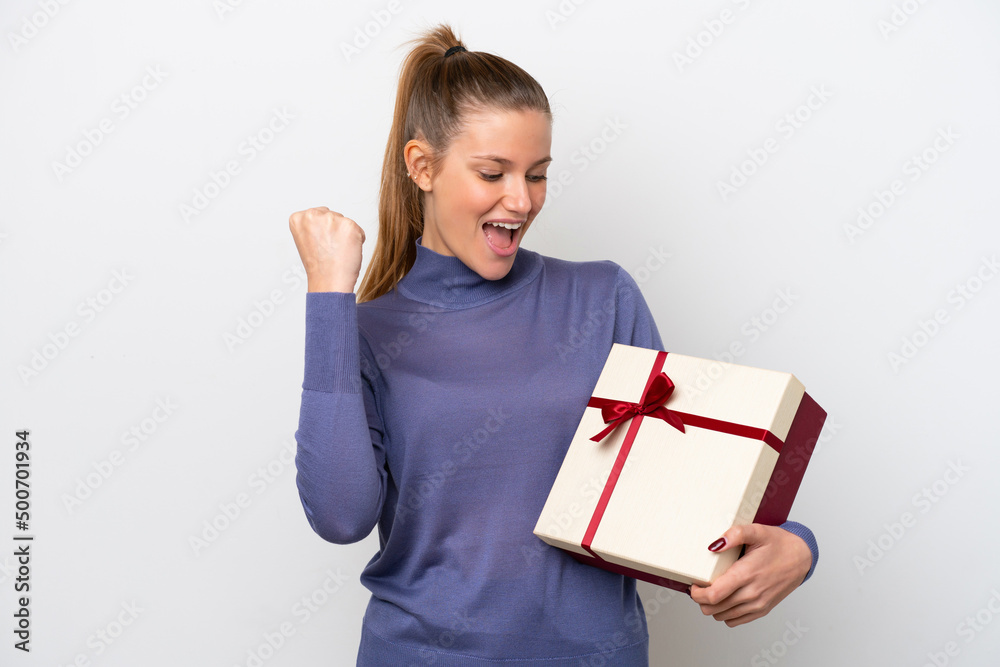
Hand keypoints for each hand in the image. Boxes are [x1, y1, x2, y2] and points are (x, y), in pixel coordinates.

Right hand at [288, 207, 365, 292]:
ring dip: (345, 235)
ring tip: (337, 251)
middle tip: (329, 249)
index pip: (318, 214)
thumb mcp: (305, 240)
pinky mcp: (349, 226)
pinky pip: (358, 230)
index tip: (319, 244)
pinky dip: (357, 240)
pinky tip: (347, 252)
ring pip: (345, 222)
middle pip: (332, 215)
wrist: (329, 283)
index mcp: (298, 218)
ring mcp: (332, 219)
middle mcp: (313, 215)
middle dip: (334, 231)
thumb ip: (313, 226)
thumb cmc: (319, 267)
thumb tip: (327, 219)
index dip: (322, 231)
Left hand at [688, 523, 810, 626]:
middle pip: (713, 608)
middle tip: (700, 585)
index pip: (713, 595)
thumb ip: (734, 534)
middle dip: (700, 599)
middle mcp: (752, 593)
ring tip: (713, 590)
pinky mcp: (762, 610)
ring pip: (722, 616)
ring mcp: (758, 604)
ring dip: (712, 606)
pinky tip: (726, 598)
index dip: (696, 593)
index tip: (693, 584)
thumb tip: (713, 544)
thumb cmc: (779, 544)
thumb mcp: (757, 531)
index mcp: (747, 574)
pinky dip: (725, 613)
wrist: (803, 558)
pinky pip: (735, 621)